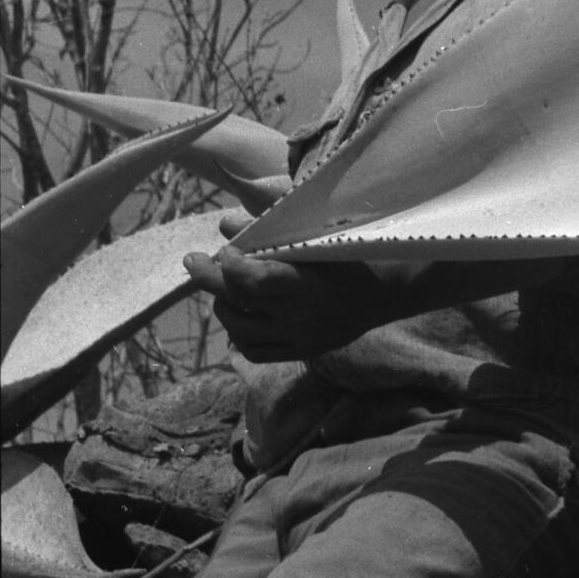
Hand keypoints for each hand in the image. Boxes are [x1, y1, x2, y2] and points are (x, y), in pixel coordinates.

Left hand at [183, 226, 395, 362]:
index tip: (226, 249)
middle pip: (240, 301)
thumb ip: (271, 229)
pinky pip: (253, 350)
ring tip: (224, 288)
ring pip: (239, 328)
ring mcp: (298, 337)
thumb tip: (225, 225)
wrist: (384, 294)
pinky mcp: (298, 352)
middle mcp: (300, 314)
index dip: (232, 266)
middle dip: (210, 278)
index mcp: (309, 282)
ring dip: (223, 305)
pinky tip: (239, 315)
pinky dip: (237, 332)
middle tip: (194, 261)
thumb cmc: (349, 255)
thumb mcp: (317, 236)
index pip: (257, 280)